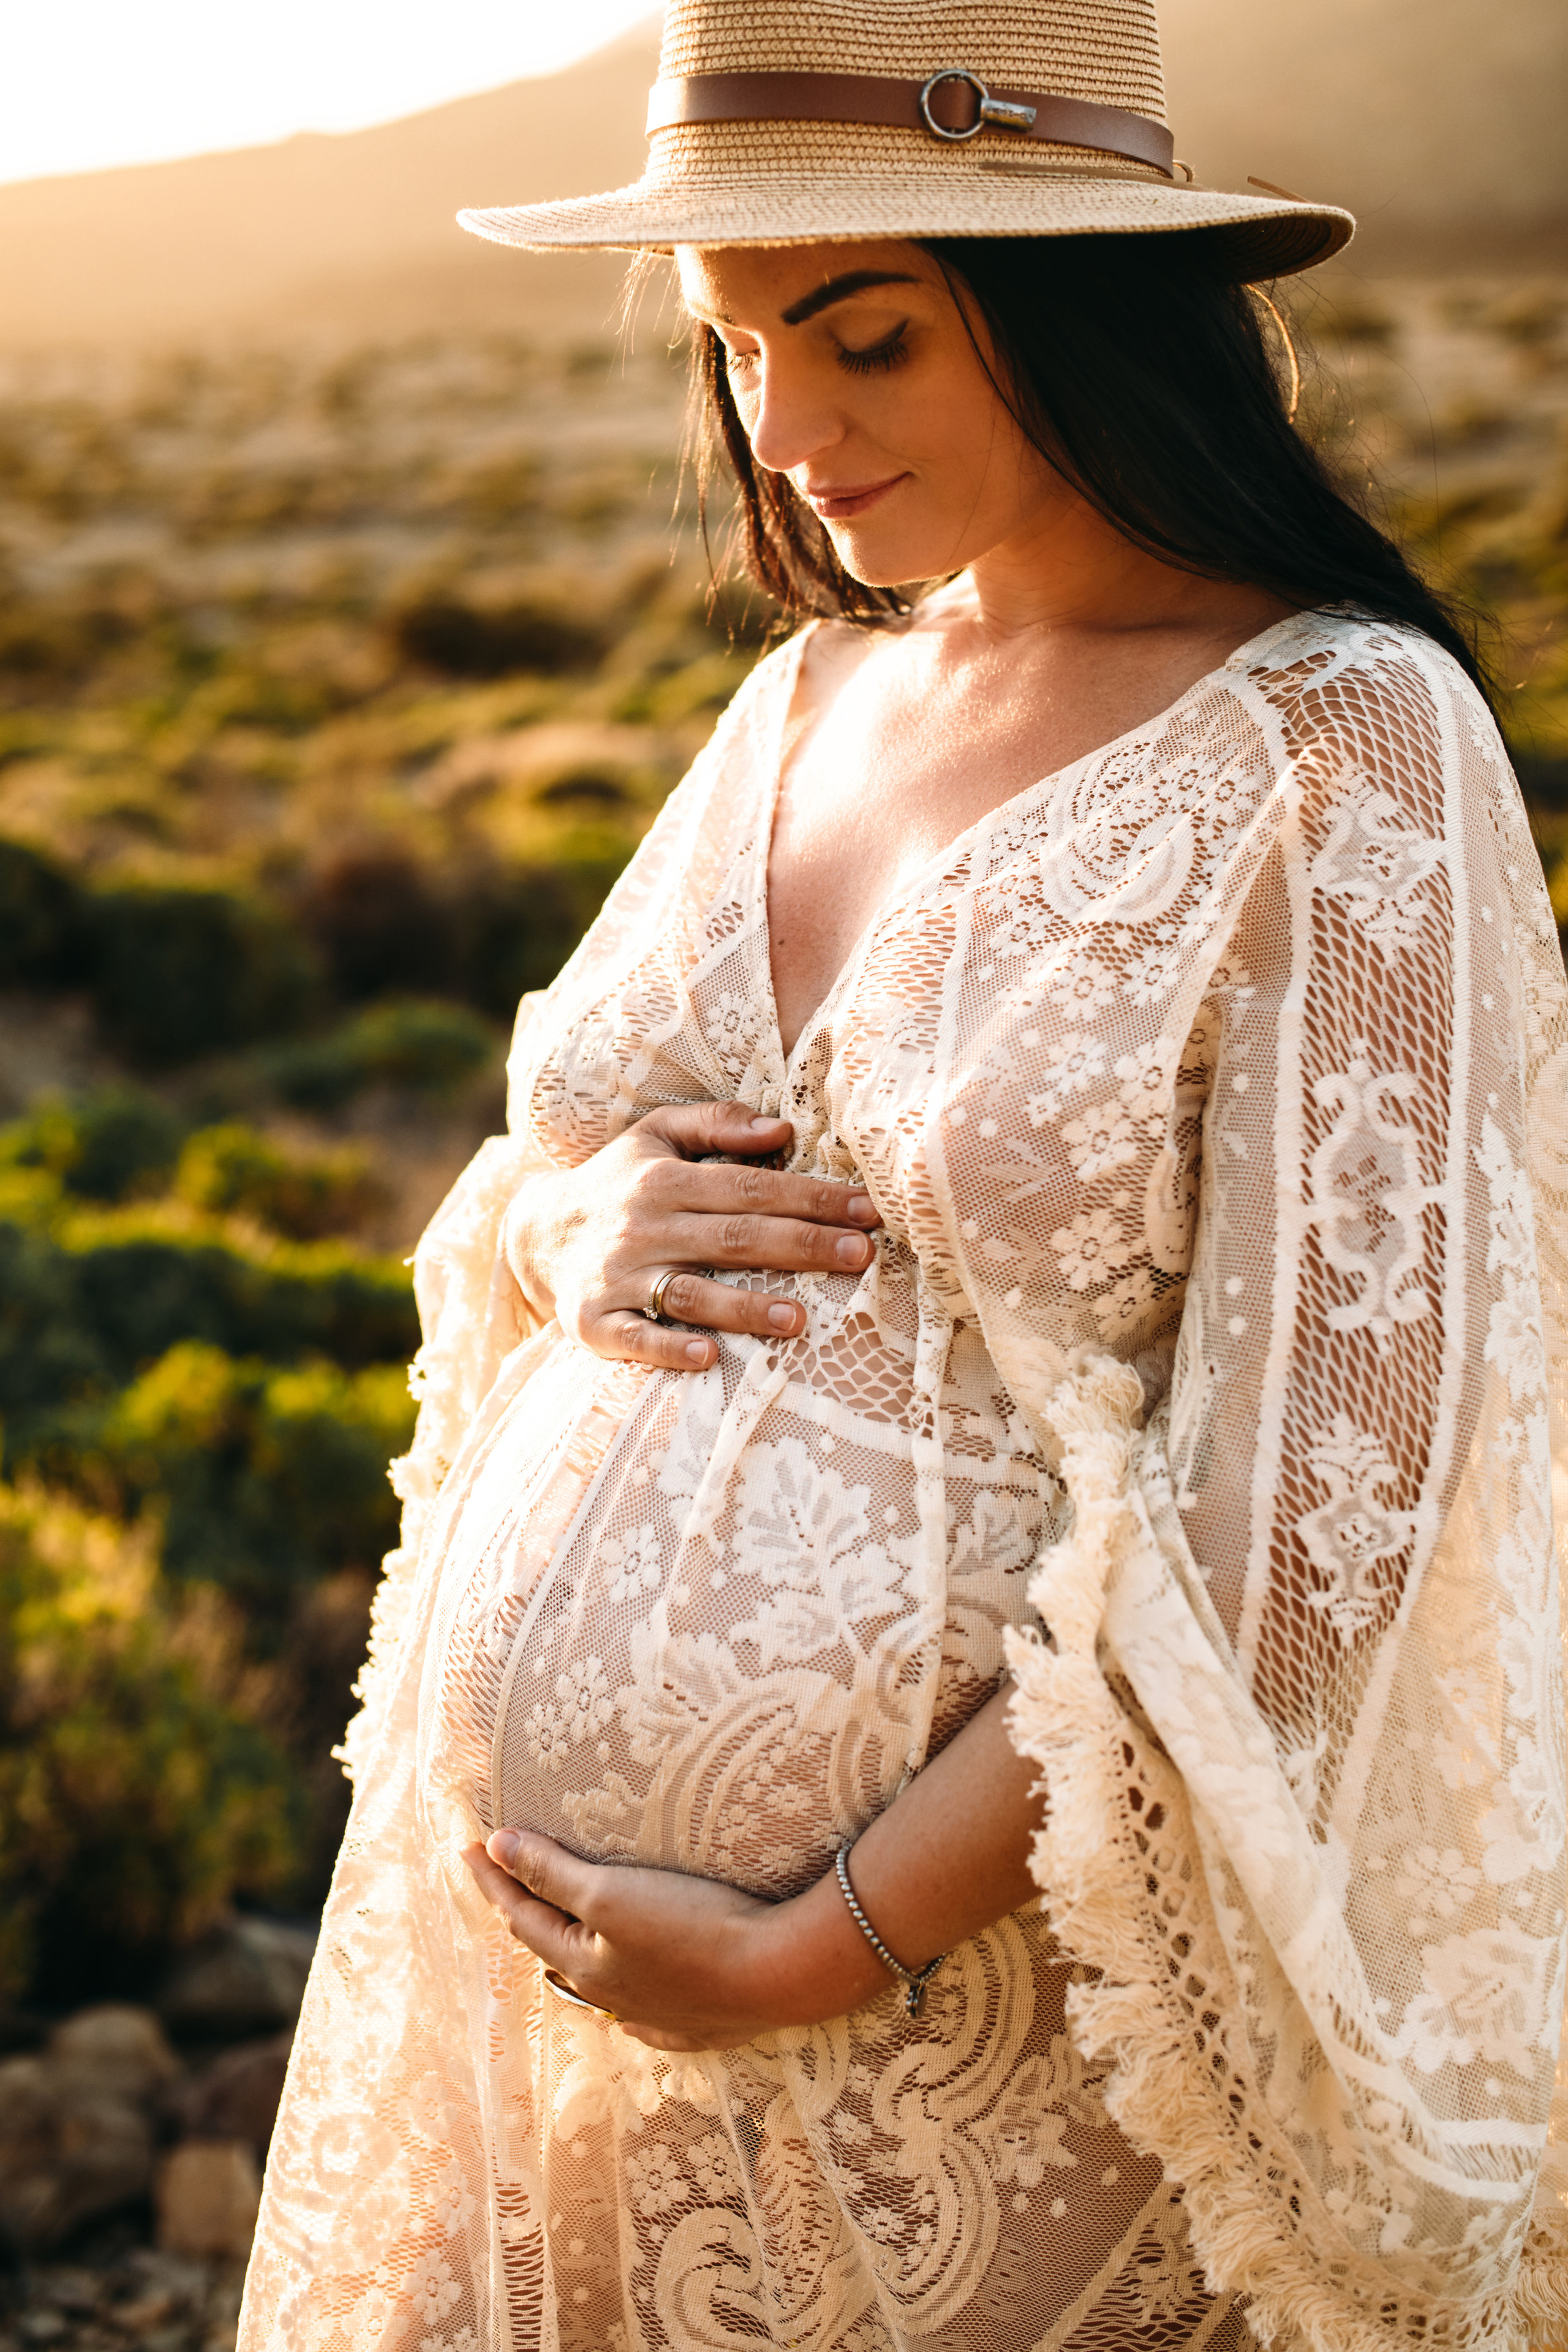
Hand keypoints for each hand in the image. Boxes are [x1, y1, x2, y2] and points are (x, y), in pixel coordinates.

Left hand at [461, 1830, 889, 2050]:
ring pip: (598, 1982)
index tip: (471, 1847)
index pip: (523, 1915)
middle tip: (508, 1882)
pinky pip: (644, 2008)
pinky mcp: (698, 2023)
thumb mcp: (610, 1891)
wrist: (779, 1974)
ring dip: (575, 1951)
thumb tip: (497, 1848)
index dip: (495, 1879)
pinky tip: (635, 1991)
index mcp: (583, 1965)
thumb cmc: (691, 1927)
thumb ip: (552, 1873)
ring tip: (564, 1931)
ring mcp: (656, 2016)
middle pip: (555, 1949)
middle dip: (528, 1912)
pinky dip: (626, 1989)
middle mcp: (611, 1997)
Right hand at [503, 1100, 881, 1373]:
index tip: (867, 1210)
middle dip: (802, 1245)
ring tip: (800, 1319)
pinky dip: (668, 1348)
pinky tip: (708, 1356)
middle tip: (860, 1255)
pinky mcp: (594, 1323)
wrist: (535, 1233)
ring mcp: (618, 1277)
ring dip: (746, 1307)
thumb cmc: (618, 1182)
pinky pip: (635, 1338)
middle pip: (734, 1237)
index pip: (751, 1187)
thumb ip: (717, 1124)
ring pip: (691, 1292)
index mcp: (664, 1179)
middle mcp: (643, 1226)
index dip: (811, 1197)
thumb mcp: (656, 1135)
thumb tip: (784, 1129)